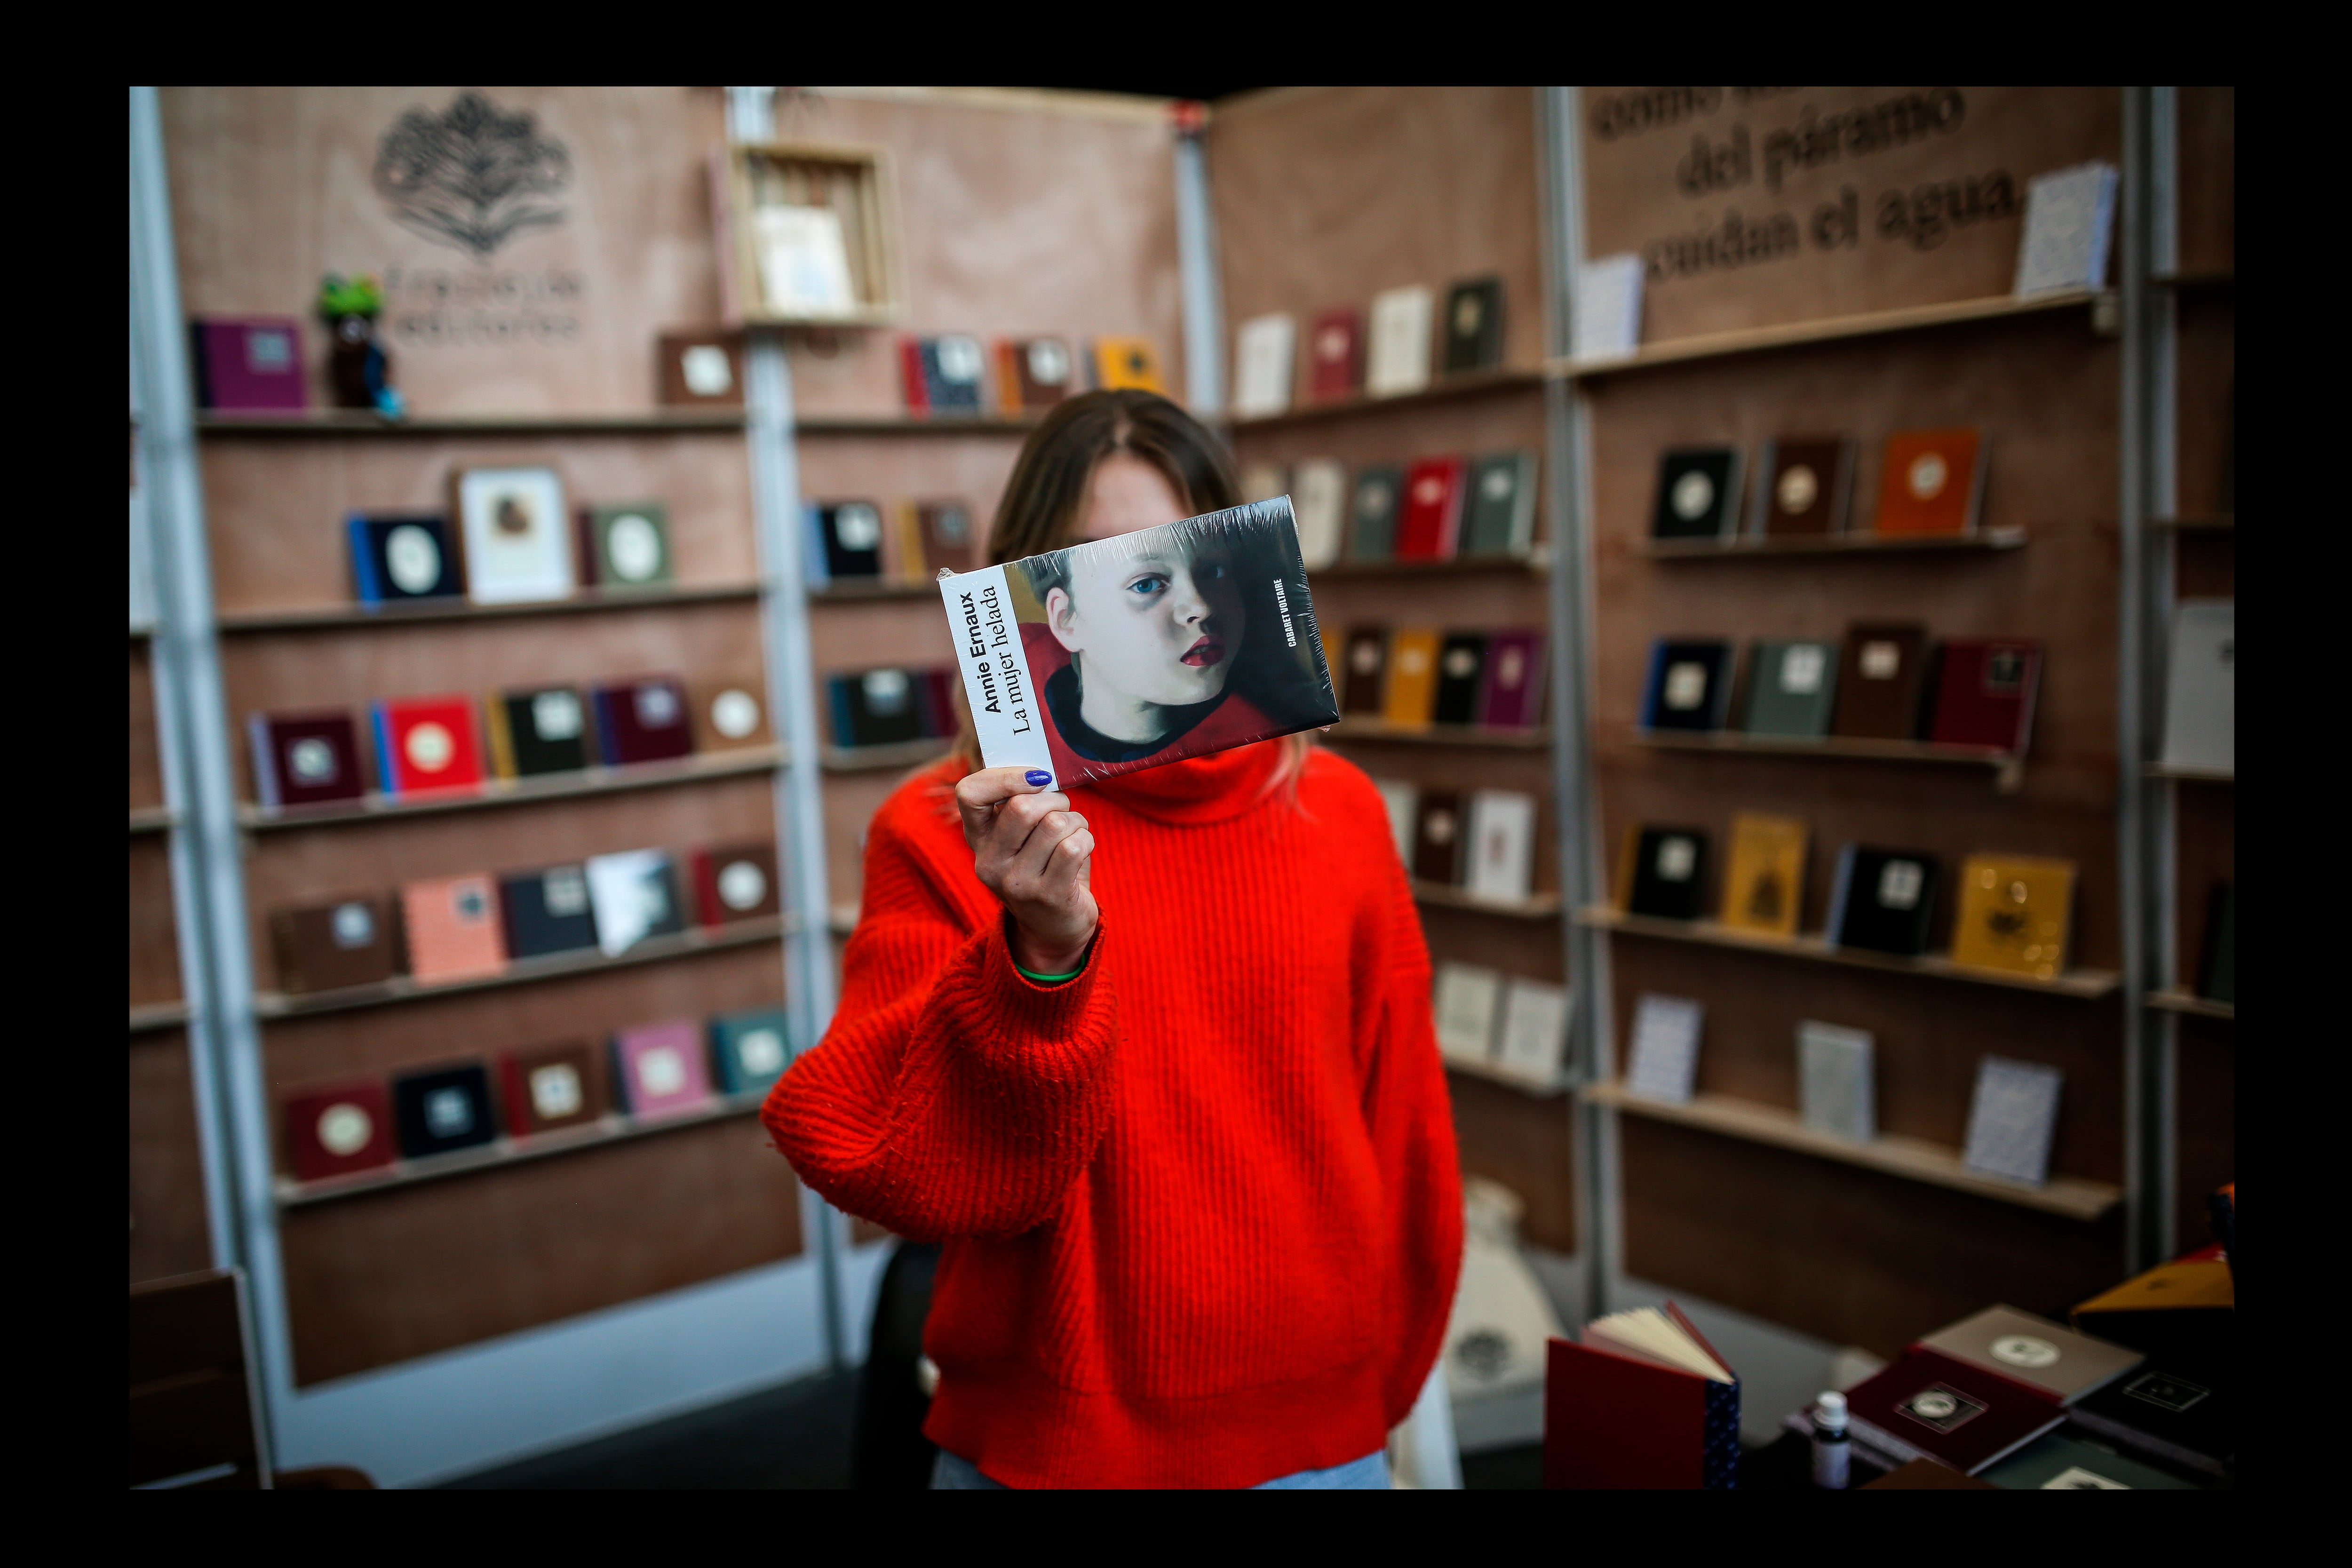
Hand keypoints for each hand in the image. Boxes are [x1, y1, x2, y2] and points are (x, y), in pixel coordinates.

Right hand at [954, 767, 1098, 974]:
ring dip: (1074, 821)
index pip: (969, 793)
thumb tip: (1041, 771)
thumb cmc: (1043, 865)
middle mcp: (989, 863)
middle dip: (1054, 799)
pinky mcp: (1047, 896)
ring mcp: (1016, 883)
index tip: (1035, 778)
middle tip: (1062, 810)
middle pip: (1021, 807)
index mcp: (978, 839)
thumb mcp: (1021, 835)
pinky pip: (1073, 846)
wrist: (1054, 926)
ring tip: (1073, 833)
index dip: (1005, 776)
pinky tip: (1082, 849)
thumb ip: (1021, 801)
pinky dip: (1086, 839)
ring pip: (1054, 824)